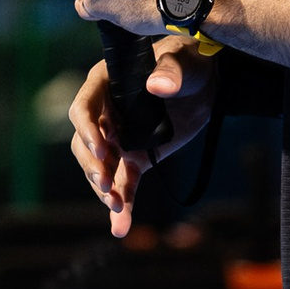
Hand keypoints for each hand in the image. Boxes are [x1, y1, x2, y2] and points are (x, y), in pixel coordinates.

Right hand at [71, 40, 214, 234]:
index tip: (103, 149)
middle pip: (84, 144)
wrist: (206, 85)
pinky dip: (123, 204)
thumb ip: (171, 71)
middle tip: (105, 182)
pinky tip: (120, 228)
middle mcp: (104, 114)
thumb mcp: (183, 60)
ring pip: (100, 168)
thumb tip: (157, 86)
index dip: (87, 130)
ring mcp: (117, 139)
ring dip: (103, 188)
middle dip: (92, 165)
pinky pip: (123, 183)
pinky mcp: (135, 159)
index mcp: (105, 84)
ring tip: (115, 207)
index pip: (83, 108)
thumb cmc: (189, 61)